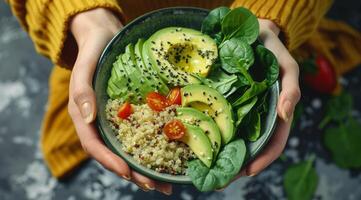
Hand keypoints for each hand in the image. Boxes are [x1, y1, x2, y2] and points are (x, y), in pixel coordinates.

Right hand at [67, 8, 171, 194]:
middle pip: (115, 155)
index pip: (95, 145)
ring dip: (146, 168)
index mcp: (85, 117)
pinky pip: (141, 135)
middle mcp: (101, 124)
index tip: (127, 172)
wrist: (105, 37)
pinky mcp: (131, 115)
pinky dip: (153, 149)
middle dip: (134, 173)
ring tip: (165, 183)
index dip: (109, 161)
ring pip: (130, 150)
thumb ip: (82, 91)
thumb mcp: (85, 67)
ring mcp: (117, 121)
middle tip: (154, 186)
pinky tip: (169, 157)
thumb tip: (89, 119)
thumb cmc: (94, 50)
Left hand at [220, 19, 300, 187]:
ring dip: (222, 156)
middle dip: (237, 165)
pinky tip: (199, 142)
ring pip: (233, 138)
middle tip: (219, 180)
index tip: (247, 172)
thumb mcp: (288, 66)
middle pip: (250, 147)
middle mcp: (258, 116)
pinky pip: (219, 119)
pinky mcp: (226, 101)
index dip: (263, 160)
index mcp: (275, 113)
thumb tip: (285, 114)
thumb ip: (291, 88)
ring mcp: (241, 110)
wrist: (254, 33)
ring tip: (206, 169)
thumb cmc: (274, 51)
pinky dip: (212, 133)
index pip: (273, 143)